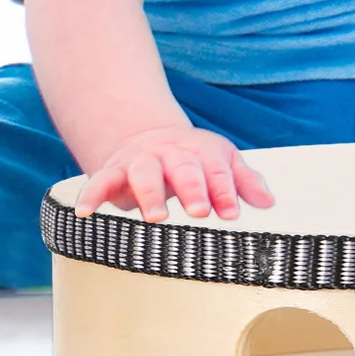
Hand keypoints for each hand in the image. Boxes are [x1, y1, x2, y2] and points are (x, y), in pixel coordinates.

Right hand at [74, 125, 274, 221]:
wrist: (147, 137)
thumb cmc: (191, 160)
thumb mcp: (220, 163)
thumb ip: (242, 182)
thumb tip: (269, 201)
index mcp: (202, 151)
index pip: (217, 169)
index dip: (225, 190)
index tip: (233, 213)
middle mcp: (171, 153)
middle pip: (183, 167)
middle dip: (193, 188)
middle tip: (200, 211)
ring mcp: (141, 161)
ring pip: (145, 172)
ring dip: (150, 194)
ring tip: (157, 218)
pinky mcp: (113, 171)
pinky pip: (100, 180)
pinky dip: (92, 194)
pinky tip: (85, 212)